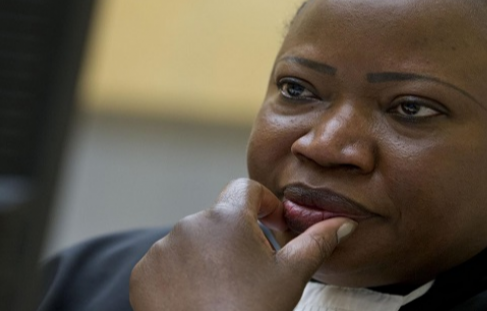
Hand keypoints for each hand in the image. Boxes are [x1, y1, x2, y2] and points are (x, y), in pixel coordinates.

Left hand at [129, 178, 356, 310]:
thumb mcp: (291, 276)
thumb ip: (317, 241)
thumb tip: (343, 222)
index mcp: (228, 218)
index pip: (246, 189)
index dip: (264, 204)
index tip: (273, 226)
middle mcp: (190, 225)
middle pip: (219, 218)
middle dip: (237, 237)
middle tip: (252, 270)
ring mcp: (162, 248)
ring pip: (193, 240)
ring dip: (208, 255)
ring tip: (223, 288)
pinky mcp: (143, 272)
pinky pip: (166, 262)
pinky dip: (180, 274)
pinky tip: (197, 297)